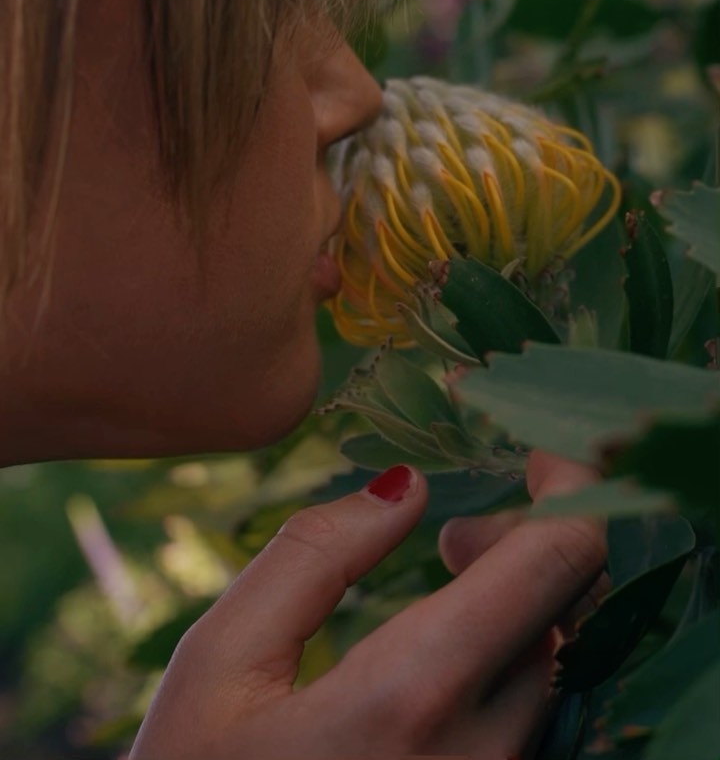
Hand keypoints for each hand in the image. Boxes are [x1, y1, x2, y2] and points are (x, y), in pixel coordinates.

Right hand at [129, 456, 604, 759]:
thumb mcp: (221, 664)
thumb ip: (314, 556)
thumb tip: (408, 488)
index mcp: (414, 698)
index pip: (560, 563)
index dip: (573, 488)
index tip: (539, 455)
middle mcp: (481, 758)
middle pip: (568, 611)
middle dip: (526, 544)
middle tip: (452, 535)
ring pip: (555, 668)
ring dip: (519, 606)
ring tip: (445, 580)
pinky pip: (535, 724)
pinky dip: (515, 664)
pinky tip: (453, 658)